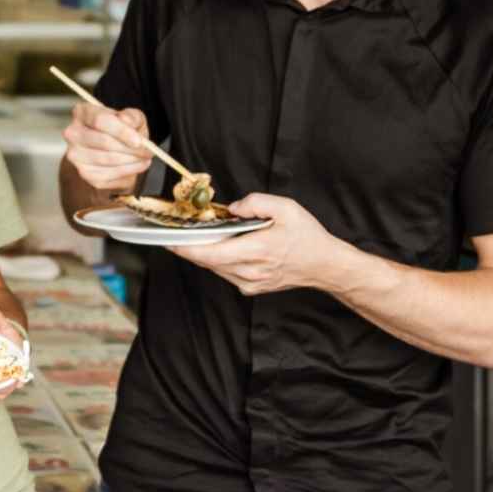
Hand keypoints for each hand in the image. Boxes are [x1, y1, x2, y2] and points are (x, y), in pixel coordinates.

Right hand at [62, 103, 152, 192]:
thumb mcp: (132, 118)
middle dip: (131, 149)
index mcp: (82, 112)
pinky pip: (108, 175)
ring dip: (131, 161)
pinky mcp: (84, 173)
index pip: (100, 120)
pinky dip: (127, 172)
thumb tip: (126, 120)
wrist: (113, 150)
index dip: (122, 132)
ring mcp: (76, 155)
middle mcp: (73, 133)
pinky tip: (135, 166)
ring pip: (107, 159)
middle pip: (104, 142)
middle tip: (149, 152)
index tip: (139, 141)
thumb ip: (132, 116)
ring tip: (144, 158)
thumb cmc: (122, 130)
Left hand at [167, 193, 344, 295]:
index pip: (209, 252)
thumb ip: (256, 203)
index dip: (184, 247)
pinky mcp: (251, 288)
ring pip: (214, 268)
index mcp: (255, 250)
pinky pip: (225, 273)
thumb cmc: (307, 237)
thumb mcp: (286, 208)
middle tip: (174, 232)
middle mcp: (249, 271)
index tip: (167, 240)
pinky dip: (218, 260)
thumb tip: (232, 208)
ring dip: (203, 253)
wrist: (325, 266)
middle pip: (206, 261)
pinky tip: (222, 247)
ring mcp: (249, 283)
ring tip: (197, 236)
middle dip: (188, 247)